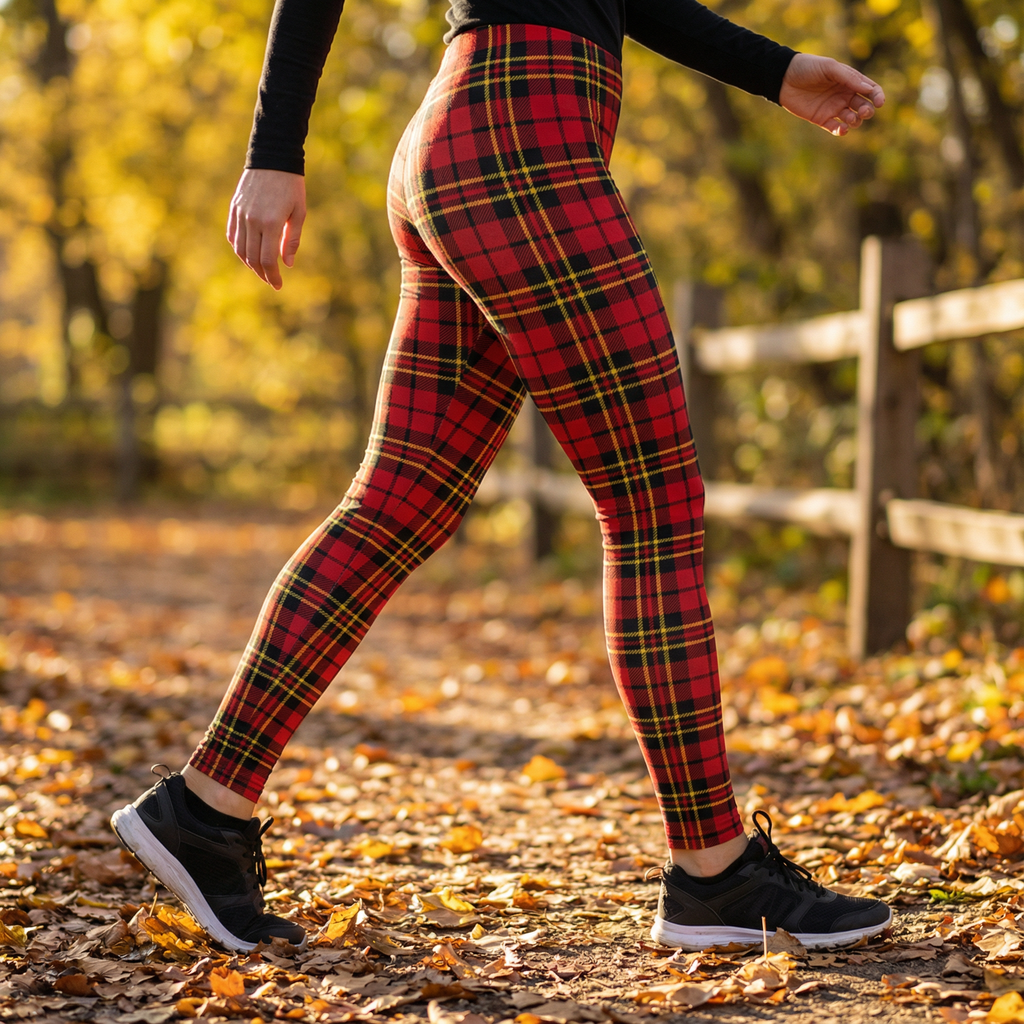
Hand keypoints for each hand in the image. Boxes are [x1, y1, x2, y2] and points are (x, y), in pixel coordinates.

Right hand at [226, 168, 305, 288]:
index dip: (273, 276)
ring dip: (250, 264)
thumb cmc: (292, 186)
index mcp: (270, 223)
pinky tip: (248, 255)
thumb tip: (288, 264)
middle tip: (272, 281)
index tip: (278, 286)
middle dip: (263, 274)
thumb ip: (292, 240)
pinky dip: (239, 249)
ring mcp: (241, 214)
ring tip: (261, 271)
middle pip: (253, 258)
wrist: (272, 158)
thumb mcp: (299, 213)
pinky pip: (232, 235)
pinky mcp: (234, 208)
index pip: (268, 260)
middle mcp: (253, 221)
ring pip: (240, 249)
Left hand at [779, 53, 883, 135]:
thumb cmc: (809, 68)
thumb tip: (868, 89)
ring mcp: (833, 108)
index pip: (870, 90)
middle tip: (863, 112)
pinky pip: (835, 128)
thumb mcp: (830, 68)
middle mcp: (844, 95)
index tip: (879, 102)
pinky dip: (841, 131)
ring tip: (850, 118)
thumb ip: (848, 77)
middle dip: (867, 111)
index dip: (877, 96)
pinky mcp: (821, 119)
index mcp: (850, 81)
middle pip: (863, 106)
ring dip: (855, 121)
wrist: (785, 78)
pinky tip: (842, 129)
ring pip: (852, 119)